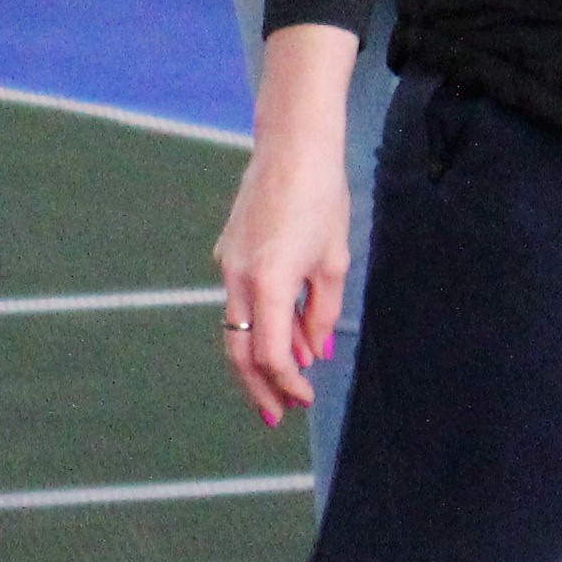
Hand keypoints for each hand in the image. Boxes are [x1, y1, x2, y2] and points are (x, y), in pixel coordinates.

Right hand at [216, 25, 360, 422]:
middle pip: (238, 350)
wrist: (292, 146)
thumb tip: (316, 350)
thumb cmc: (321, 197)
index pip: (270, 353)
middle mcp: (237, 278)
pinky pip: (240, 302)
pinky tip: (286, 333)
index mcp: (267, 282)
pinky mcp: (229, 252)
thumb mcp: (333, 260)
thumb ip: (321, 310)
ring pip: (236, 328)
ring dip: (260, 358)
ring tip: (289, 379)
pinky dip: (259, 326)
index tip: (306, 400)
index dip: (286, 383)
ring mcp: (227, 264)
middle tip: (275, 416)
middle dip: (258, 387)